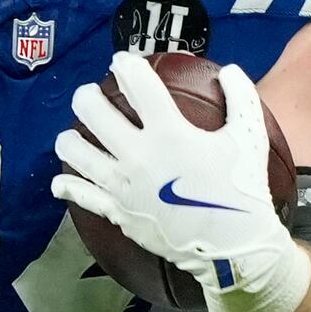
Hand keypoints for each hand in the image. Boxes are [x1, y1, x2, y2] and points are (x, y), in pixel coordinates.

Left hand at [52, 52, 296, 297]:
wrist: (232, 248)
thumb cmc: (242, 190)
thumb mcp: (250, 139)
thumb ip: (242, 99)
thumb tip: (231, 70)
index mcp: (169, 132)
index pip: (137, 84)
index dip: (125, 65)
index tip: (121, 63)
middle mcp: (138, 154)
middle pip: (92, 110)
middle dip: (87, 95)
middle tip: (92, 95)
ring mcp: (123, 185)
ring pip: (75, 150)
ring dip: (70, 137)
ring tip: (74, 134)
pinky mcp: (117, 212)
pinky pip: (80, 194)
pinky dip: (67, 185)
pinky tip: (61, 180)